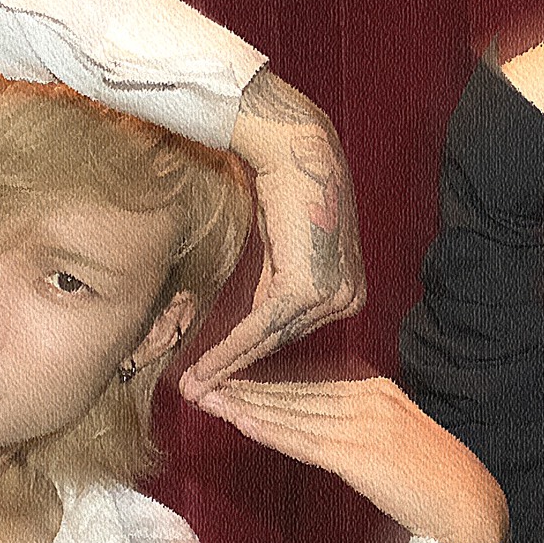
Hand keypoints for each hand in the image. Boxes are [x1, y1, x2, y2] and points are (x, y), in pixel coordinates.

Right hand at [181, 70, 363, 391]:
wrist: (294, 152)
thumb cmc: (286, 191)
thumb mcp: (283, 253)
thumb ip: (276, 290)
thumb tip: (255, 325)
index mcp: (348, 290)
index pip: (296, 331)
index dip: (255, 356)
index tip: (223, 378)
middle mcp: (349, 297)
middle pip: (282, 341)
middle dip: (239, 368)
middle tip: (201, 391)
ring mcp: (333, 295)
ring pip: (270, 339)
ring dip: (228, 365)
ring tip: (195, 385)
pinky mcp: (309, 289)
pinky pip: (262, 327)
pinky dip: (230, 349)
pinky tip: (204, 369)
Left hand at [194, 378, 508, 542]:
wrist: (469, 502)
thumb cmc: (439, 478)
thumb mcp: (398, 437)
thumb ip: (364, 426)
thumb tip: (327, 429)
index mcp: (378, 390)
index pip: (310, 386)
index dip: (268, 384)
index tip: (234, 381)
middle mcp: (368, 399)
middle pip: (295, 394)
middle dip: (247, 390)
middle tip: (204, 384)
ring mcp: (363, 424)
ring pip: (292, 413)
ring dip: (247, 407)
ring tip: (211, 400)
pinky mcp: (359, 454)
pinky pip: (304, 440)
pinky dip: (269, 429)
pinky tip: (242, 422)